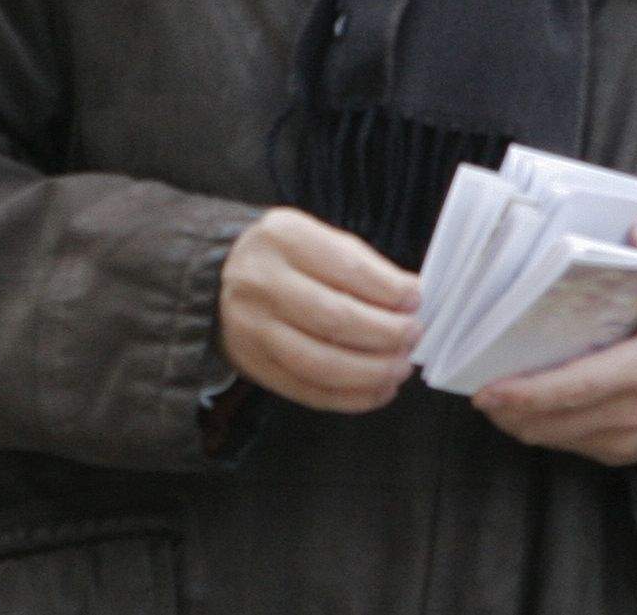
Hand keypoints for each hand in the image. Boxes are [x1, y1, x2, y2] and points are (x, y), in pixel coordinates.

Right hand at [217, 207, 421, 412]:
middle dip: (386, 334)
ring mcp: (253, 329)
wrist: (221, 278)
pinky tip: (379, 390)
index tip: (415, 300)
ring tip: (400, 367)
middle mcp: (261, 283)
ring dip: (372, 372)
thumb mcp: (317, 237)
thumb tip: (410, 298)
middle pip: (335, 319)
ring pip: (321, 364)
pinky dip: (351, 398)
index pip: (347, 269)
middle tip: (412, 336)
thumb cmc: (286, 257)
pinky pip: (308, 391)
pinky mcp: (255, 366)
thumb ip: (363, 264)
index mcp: (283, 239)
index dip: (389, 291)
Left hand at [473, 224, 636, 465]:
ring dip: (517, 419)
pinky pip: (570, 443)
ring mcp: (626, 439)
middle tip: (470, 380)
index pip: (573, 389)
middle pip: (551, 421)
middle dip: (506, 407)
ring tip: (487, 390)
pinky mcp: (622, 451)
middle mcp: (631, 414)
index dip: (525, 393)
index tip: (486, 388)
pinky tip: (521, 402)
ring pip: (554, 438)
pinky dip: (541, 426)